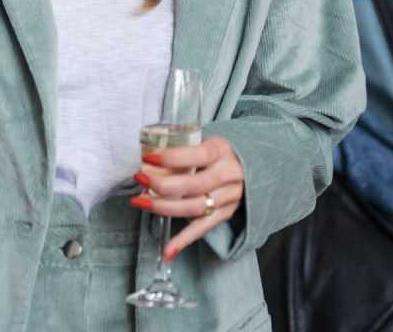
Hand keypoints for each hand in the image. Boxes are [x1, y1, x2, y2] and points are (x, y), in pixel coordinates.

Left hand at [129, 136, 244, 260]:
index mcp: (222, 151)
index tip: (148, 158)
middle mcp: (228, 174)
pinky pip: (202, 228)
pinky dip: (184, 241)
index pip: (197, 155)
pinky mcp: (226, 214)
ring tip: (140, 202)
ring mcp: (229, 197)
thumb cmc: (219, 151)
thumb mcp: (207, 140)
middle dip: (161, 184)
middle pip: (193, 186)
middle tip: (139, 179)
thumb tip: (147, 155)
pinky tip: (167, 251)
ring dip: (164, 208)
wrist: (254, 165)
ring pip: (194, 208)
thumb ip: (185, 147)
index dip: (171, 158)